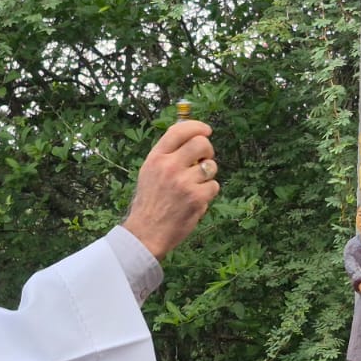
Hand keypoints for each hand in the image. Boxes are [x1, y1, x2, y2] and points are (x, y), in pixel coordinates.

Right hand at [122, 120, 220, 259]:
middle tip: (204, 161)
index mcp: (156, 158)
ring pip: (211, 166)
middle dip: (208, 150)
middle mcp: (169, 167)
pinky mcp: (197, 198)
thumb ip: (167, 155)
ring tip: (195, 186)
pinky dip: (208, 194)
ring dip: (208, 175)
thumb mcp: (149, 172)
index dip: (196, 126)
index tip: (206, 130)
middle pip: (201, 143)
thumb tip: (191, 136)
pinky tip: (195, 201)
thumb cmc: (150, 203)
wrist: (146, 233)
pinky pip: (214, 186)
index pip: (179, 130)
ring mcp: (184, 182)